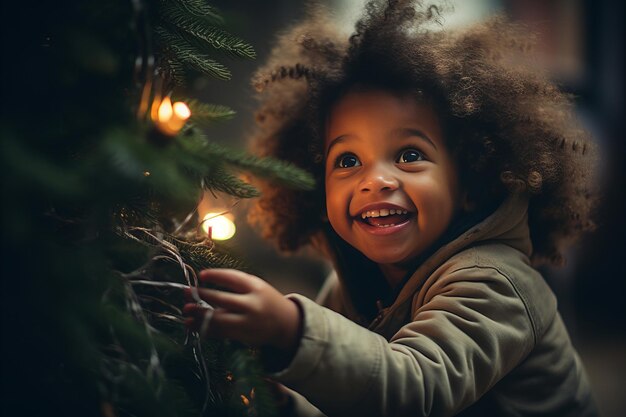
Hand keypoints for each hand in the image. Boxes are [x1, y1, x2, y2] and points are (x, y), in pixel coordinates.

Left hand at [183, 269, 301, 352]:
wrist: (286, 324)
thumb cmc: (266, 301)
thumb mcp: (256, 286)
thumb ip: (235, 284)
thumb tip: (205, 282)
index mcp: (256, 288)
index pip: (233, 278)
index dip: (215, 275)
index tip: (201, 275)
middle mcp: (252, 305)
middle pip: (223, 300)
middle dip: (202, 296)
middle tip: (187, 292)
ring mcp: (248, 322)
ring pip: (219, 320)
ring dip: (200, 316)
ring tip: (186, 312)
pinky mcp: (243, 337)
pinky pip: (221, 333)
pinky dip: (206, 329)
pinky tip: (194, 325)